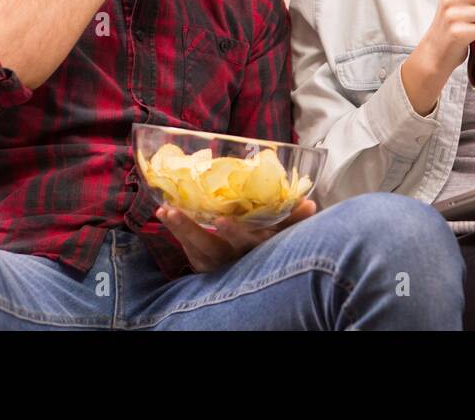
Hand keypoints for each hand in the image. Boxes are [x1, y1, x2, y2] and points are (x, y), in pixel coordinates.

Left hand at [155, 199, 317, 272]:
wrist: (252, 271)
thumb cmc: (269, 243)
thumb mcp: (285, 234)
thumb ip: (294, 219)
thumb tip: (310, 204)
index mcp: (254, 249)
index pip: (246, 243)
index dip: (235, 233)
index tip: (221, 220)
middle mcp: (233, 259)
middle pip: (211, 248)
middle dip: (193, 231)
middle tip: (175, 212)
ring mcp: (216, 262)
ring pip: (195, 248)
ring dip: (179, 228)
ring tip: (165, 210)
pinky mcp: (203, 262)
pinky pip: (187, 247)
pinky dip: (176, 230)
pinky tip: (164, 212)